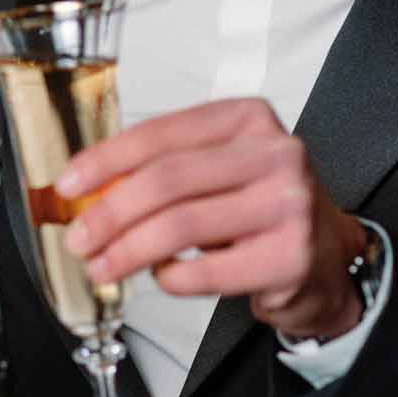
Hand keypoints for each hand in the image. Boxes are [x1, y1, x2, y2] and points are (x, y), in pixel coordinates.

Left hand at [57, 98, 368, 340]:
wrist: (326, 257)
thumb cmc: (260, 208)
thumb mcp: (219, 170)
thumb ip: (165, 169)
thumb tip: (91, 190)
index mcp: (248, 119)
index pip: (162, 133)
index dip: (107, 160)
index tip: (70, 184)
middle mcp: (275, 154)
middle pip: (168, 180)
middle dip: (111, 212)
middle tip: (80, 238)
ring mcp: (288, 205)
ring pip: (181, 226)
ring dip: (129, 250)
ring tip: (103, 265)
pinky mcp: (290, 256)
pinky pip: (207, 270)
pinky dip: (170, 277)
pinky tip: (163, 276)